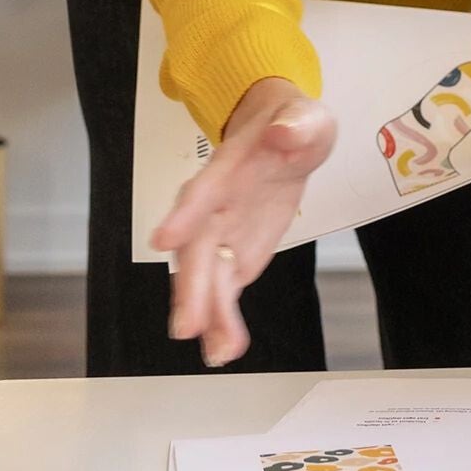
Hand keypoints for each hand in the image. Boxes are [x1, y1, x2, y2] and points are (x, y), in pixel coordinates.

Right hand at [150, 76, 336, 366]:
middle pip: (197, 248)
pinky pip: (224, 292)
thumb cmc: (291, 124)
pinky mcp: (236, 256)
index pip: (203, 190)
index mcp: (228, 169)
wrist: (286, 136)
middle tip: (188, 326)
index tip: (164, 239)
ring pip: (207, 279)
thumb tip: (285, 133)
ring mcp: (222, 235)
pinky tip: (225, 349)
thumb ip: (297, 125)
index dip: (185, 214)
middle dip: (191, 287)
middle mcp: (214, 207)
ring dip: (208, 315)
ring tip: (217, 351)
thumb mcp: (306, 118)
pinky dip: (224, 321)